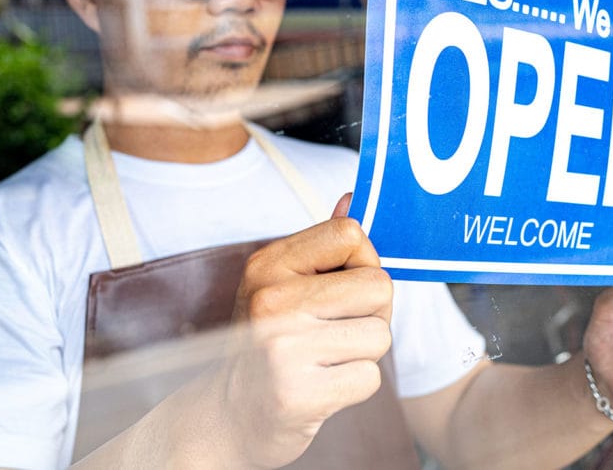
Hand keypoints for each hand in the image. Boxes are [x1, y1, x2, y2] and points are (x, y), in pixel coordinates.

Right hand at [223, 194, 392, 467]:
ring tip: (327, 358)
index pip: (350, 233)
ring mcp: (282, 349)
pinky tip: (323, 385)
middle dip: (371, 312)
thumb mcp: (283, 283)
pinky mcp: (298, 394)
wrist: (232, 414)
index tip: (343, 284)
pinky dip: (355, 385)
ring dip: (364, 352)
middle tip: (336, 330)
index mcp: (268, 264)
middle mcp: (271, 301)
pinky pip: (370, 377)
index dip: (362, 261)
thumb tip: (353, 198)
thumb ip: (323, 245)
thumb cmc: (270, 341)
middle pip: (378, 285)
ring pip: (380, 334)